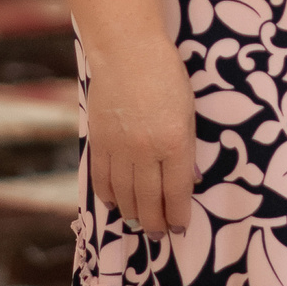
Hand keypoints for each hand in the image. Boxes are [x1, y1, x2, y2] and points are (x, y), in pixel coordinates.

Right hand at [82, 37, 195, 232]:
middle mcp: (145, 150)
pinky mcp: (98, 141)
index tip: (179, 228)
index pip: (175, 192)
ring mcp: (118, 147)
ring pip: (123, 194)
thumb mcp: (188, 111)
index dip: (177, 215)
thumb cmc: (166, 75)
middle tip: (158, 234)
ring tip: (139, 224)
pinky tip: (114, 203)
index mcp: (174, 143)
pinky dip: (107, 195)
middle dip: (154, 222)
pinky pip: (101, 178)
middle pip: (148, 199)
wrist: (126, 51)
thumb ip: (186, 148)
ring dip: (132, 213)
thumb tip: (187, 181)